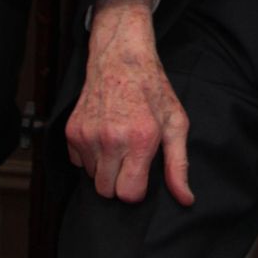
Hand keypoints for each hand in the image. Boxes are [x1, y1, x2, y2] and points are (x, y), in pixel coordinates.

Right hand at [65, 0, 193, 205]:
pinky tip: (102, 134)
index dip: (137, 187)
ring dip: (104, 167)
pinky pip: (77, 162)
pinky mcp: (72, 130)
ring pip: (92, 177)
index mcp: (140, 139)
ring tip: (117, 141)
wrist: (121, 57)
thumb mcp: (175, 122)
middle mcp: (111, 139)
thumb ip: (179, 165)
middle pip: (107, 191)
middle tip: (129, 157)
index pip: (129, 195)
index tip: (141, 171)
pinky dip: (89, 155)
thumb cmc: (152, 89)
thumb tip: (185, 200)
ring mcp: (88, 134)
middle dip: (119, 180)